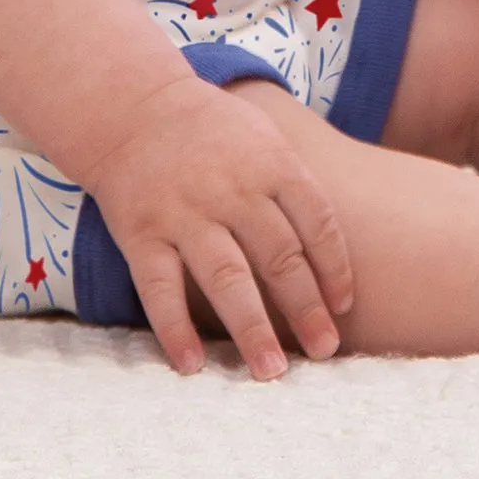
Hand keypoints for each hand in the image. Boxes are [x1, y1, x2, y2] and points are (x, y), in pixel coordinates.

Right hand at [78, 75, 353, 379]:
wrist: (134, 106)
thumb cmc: (212, 129)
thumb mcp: (264, 134)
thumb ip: (296, 182)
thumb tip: (338, 247)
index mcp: (270, 162)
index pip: (317, 221)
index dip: (335, 268)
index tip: (343, 307)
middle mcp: (231, 189)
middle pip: (279, 255)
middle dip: (306, 308)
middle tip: (323, 351)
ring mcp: (185, 211)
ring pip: (226, 277)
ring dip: (252, 328)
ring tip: (271, 371)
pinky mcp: (142, 231)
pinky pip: (160, 287)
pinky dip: (175, 328)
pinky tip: (192, 364)